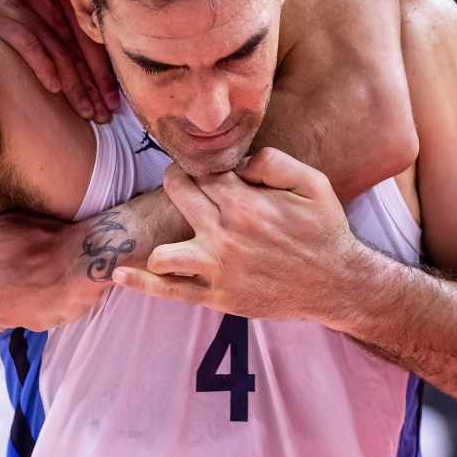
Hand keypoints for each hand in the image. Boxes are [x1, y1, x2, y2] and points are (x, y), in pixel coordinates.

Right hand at [0, 0, 116, 121]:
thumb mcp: (23, 27)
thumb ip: (52, 39)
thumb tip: (86, 77)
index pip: (83, 37)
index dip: (101, 70)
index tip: (112, 101)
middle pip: (74, 43)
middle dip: (92, 82)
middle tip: (106, 113)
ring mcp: (13, 4)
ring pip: (55, 45)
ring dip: (73, 82)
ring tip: (87, 109)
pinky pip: (26, 40)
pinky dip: (42, 63)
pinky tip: (55, 87)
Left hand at [0, 212, 113, 331]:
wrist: (78, 258)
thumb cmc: (44, 236)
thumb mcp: (4, 224)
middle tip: (3, 291)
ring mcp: (3, 312)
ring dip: (0, 310)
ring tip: (19, 298)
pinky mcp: (24, 324)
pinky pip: (12, 326)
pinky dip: (17, 318)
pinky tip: (30, 305)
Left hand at [112, 148, 357, 321]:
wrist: (338, 283)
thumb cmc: (325, 231)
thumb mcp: (313, 183)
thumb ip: (274, 161)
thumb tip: (241, 160)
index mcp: (245, 202)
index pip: (202, 171)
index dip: (201, 165)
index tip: (205, 169)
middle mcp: (225, 233)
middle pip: (177, 195)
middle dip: (177, 183)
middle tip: (186, 186)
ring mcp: (218, 268)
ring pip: (163, 251)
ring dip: (160, 237)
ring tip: (170, 230)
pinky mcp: (218, 297)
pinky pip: (171, 292)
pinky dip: (141, 283)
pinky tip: (119, 273)